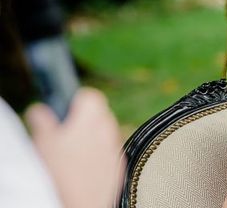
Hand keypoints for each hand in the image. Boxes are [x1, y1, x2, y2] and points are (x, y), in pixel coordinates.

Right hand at [26, 87, 124, 207]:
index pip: (91, 95)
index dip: (77, 100)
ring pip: (106, 134)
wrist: (78, 205)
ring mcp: (116, 148)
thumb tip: (40, 109)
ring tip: (72, 154)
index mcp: (91, 119)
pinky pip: (109, 153)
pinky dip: (99, 156)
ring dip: (93, 138)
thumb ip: (42, 120)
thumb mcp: (43, 142)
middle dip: (85, 120)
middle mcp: (108, 130)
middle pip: (100, 114)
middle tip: (66, 133)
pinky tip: (83, 168)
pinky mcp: (119, 166)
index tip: (67, 110)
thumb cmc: (58, 174)